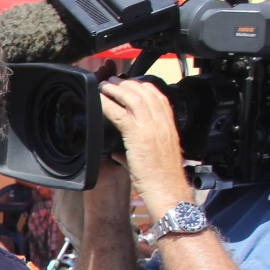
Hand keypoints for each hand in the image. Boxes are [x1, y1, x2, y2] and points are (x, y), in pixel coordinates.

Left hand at [98, 78, 192, 213]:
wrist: (167, 190)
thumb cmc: (161, 179)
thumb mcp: (153, 157)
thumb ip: (135, 150)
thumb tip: (119, 151)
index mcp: (169, 126)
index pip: (159, 97)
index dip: (144, 86)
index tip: (132, 83)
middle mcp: (162, 123)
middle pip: (146, 93)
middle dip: (128, 83)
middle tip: (114, 80)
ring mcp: (152, 128)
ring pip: (134, 99)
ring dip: (117, 89)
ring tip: (105, 85)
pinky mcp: (139, 136)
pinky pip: (121, 114)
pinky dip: (108, 103)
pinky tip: (100, 99)